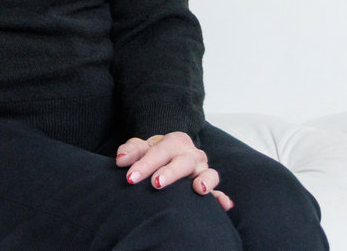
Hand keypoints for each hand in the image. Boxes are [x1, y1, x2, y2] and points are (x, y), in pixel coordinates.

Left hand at [115, 131, 233, 211]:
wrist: (169, 155)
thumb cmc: (153, 153)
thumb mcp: (140, 148)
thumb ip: (130, 151)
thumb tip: (121, 159)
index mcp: (175, 141)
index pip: (159, 151)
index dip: (144, 164)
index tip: (130, 178)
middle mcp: (192, 154)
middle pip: (183, 162)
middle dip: (170, 173)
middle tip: (156, 183)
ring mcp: (202, 170)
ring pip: (208, 174)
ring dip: (205, 181)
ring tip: (198, 190)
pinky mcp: (209, 186)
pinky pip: (218, 192)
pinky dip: (221, 197)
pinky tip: (224, 204)